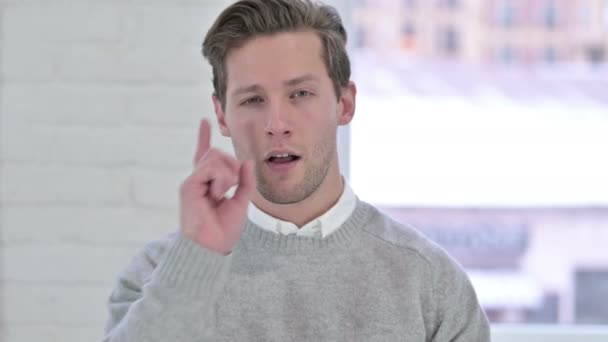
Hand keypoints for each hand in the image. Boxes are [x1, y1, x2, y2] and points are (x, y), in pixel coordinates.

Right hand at [179, 119, 254, 254]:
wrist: (213, 247)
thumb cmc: (225, 229)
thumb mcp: (242, 201)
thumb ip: (245, 181)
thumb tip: (248, 162)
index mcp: (209, 182)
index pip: (205, 155)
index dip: (203, 137)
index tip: (204, 120)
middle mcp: (198, 179)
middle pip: (217, 153)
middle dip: (232, 165)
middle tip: (234, 186)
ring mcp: (192, 182)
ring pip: (215, 157)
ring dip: (227, 174)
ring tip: (224, 193)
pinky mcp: (188, 186)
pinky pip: (210, 169)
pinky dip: (221, 179)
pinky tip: (218, 194)